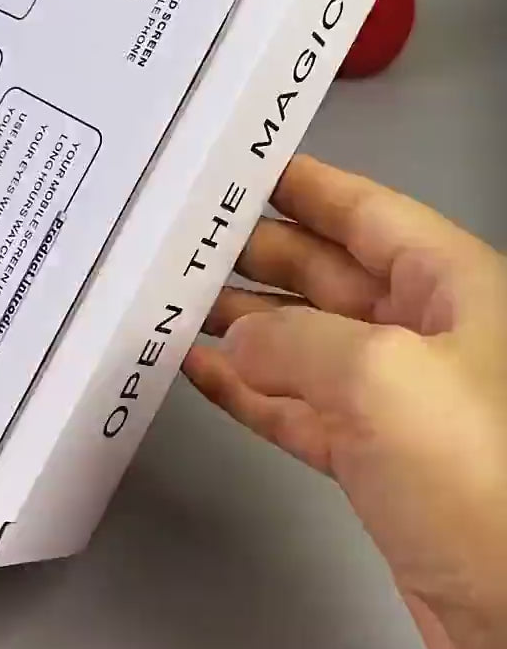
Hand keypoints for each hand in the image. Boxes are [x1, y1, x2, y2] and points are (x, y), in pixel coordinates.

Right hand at [184, 155, 506, 648]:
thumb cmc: (483, 480)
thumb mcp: (379, 377)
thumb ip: (295, 341)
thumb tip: (237, 340)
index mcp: (453, 288)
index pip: (368, 212)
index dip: (304, 185)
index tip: (242, 168)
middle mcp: (428, 336)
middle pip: (329, 275)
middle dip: (258, 255)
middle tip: (184, 240)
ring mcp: (400, 403)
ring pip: (307, 344)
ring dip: (242, 325)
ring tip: (173, 303)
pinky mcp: (376, 465)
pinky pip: (299, 410)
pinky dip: (250, 392)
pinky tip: (201, 375)